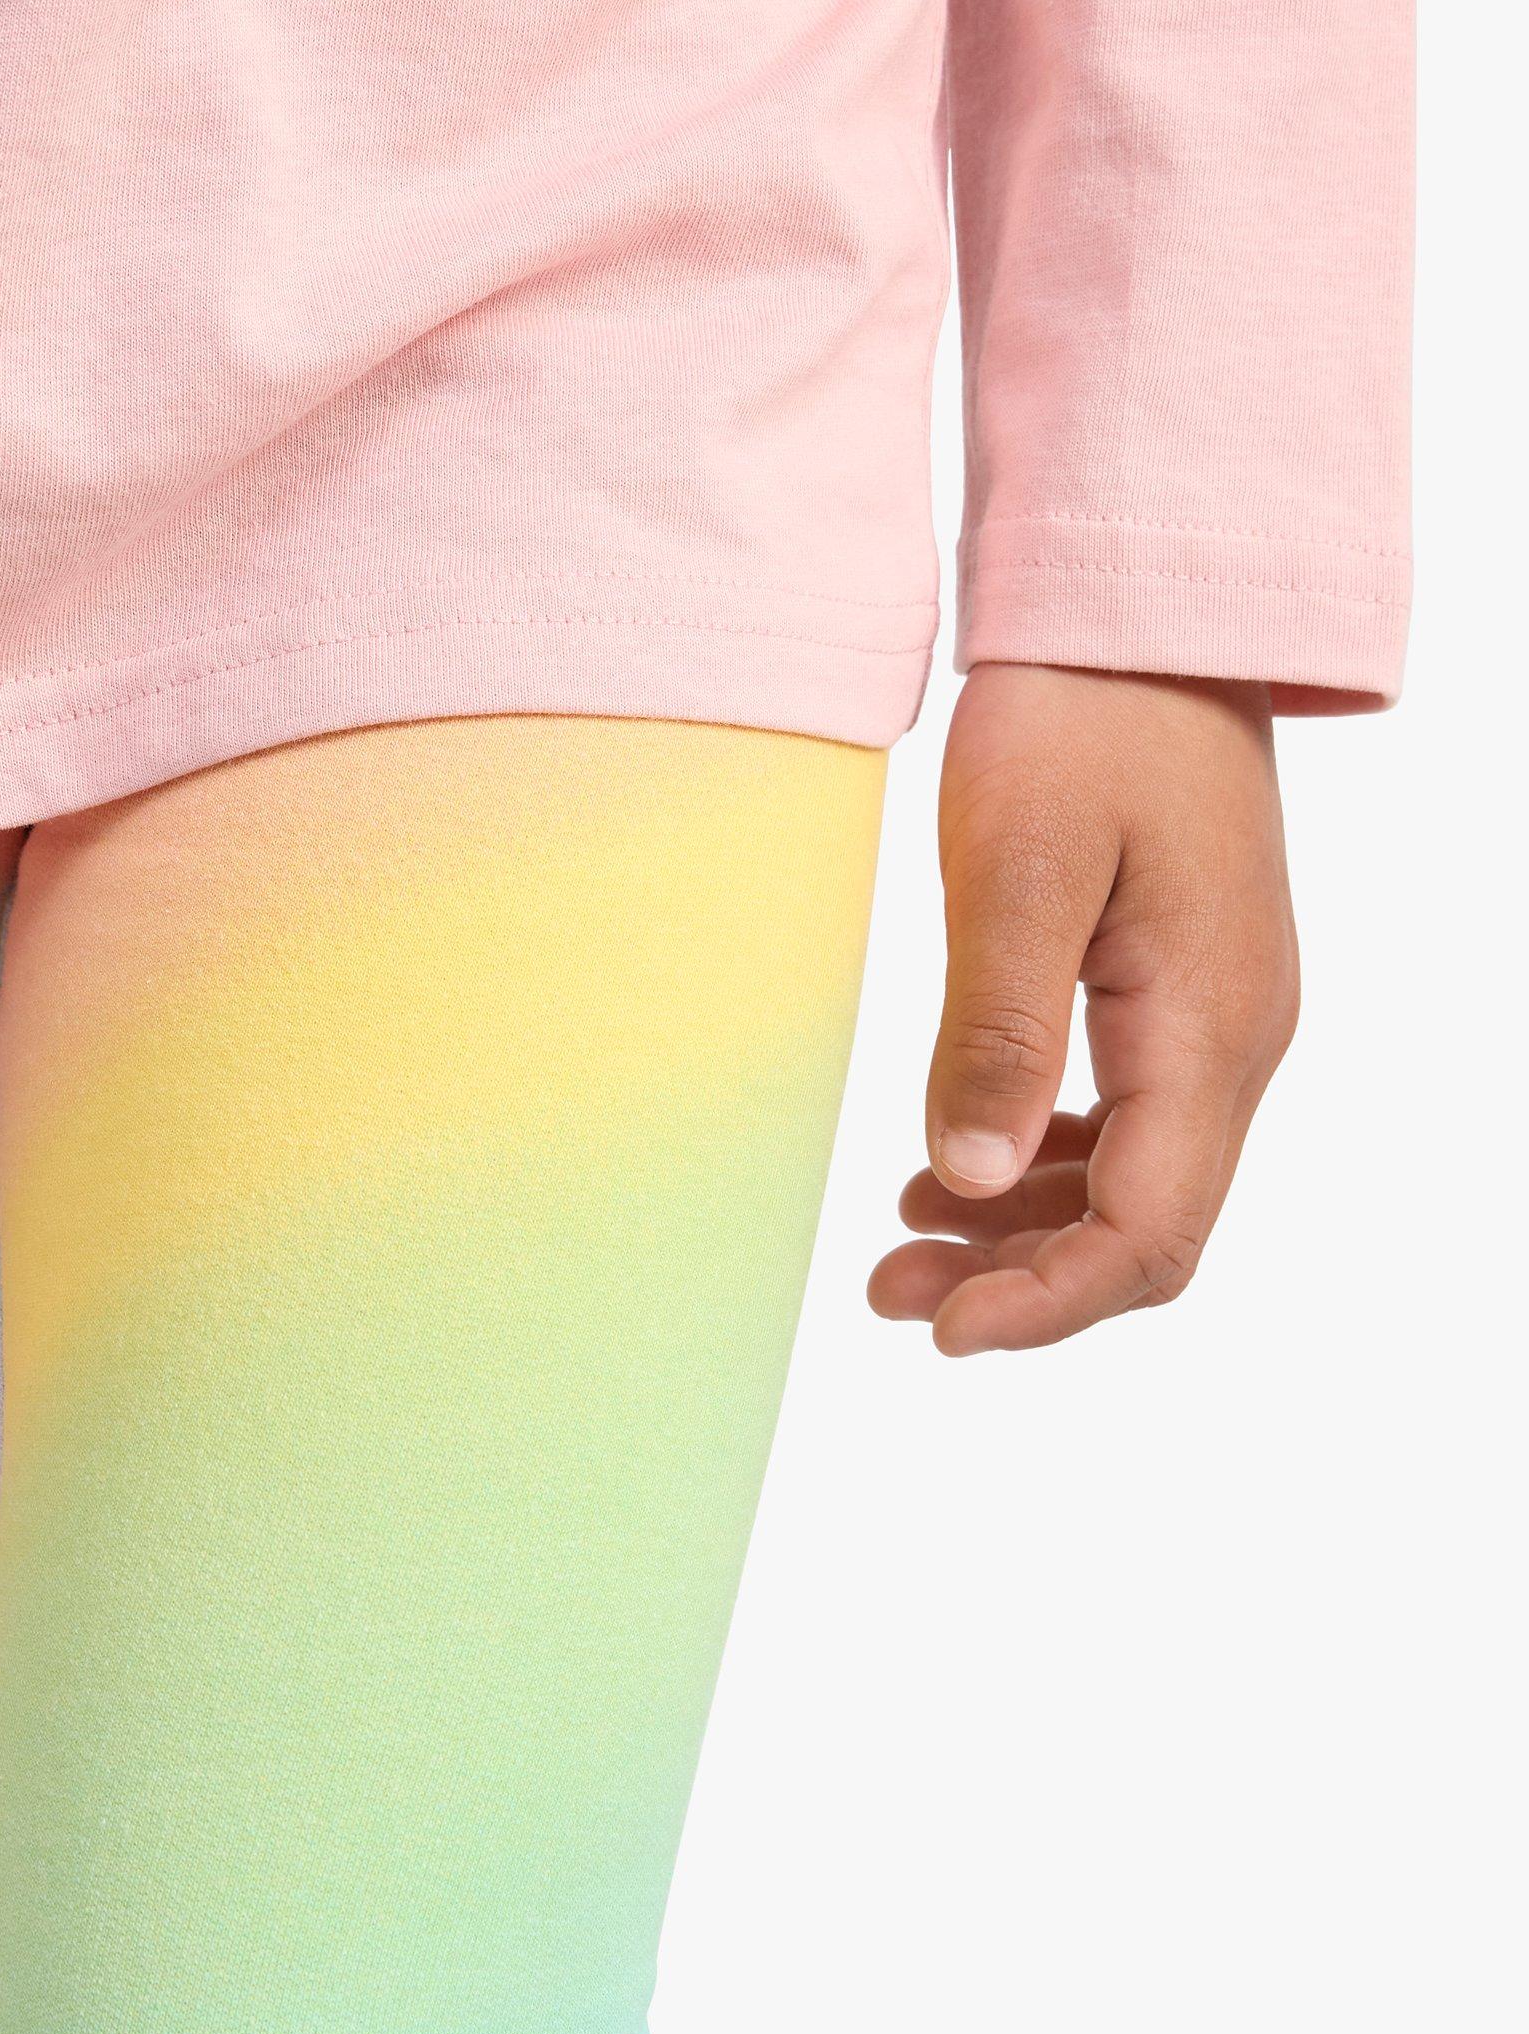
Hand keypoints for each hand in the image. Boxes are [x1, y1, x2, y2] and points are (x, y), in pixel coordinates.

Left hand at [868, 664, 1299, 1353]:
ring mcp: (1219, 1020)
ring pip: (1134, 1188)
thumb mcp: (1015, 868)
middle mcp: (1238, 1042)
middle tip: (887, 1292)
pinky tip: (950, 1167)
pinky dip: (1039, 1168)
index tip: (941, 1331)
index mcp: (1210, 1027)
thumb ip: (995, 1029)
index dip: (1047, 1305)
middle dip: (1022, 1284)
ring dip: (1021, 1233)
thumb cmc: (1081, 715)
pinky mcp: (1184, 995)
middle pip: (1146, 1232)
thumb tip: (963, 1175)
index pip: (1148, 1234)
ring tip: (898, 1243)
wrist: (1145, 610)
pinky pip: (1126, 1126)